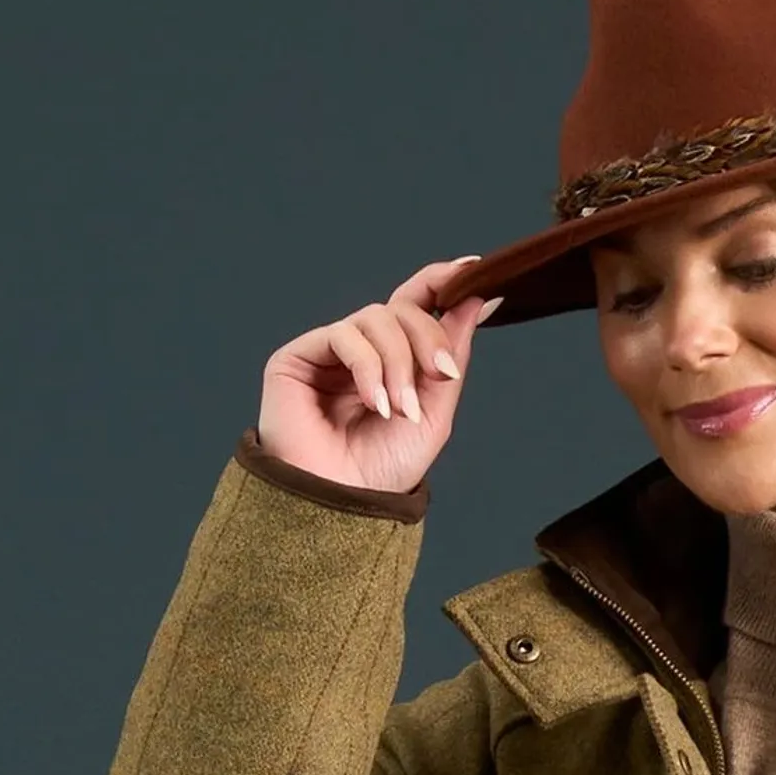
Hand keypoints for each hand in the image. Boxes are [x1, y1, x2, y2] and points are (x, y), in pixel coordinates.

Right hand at [255, 256, 500, 497]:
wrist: (343, 505)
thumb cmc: (383, 469)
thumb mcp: (435, 412)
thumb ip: (451, 355)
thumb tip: (477, 298)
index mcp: (393, 359)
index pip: (416, 304)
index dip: (441, 281)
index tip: (473, 269)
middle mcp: (361, 349)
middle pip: (403, 307)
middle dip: (428, 338)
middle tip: (441, 377)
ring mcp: (329, 351)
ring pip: (377, 318)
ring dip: (399, 364)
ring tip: (401, 411)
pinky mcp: (298, 356)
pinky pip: (345, 335)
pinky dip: (369, 368)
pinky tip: (375, 404)